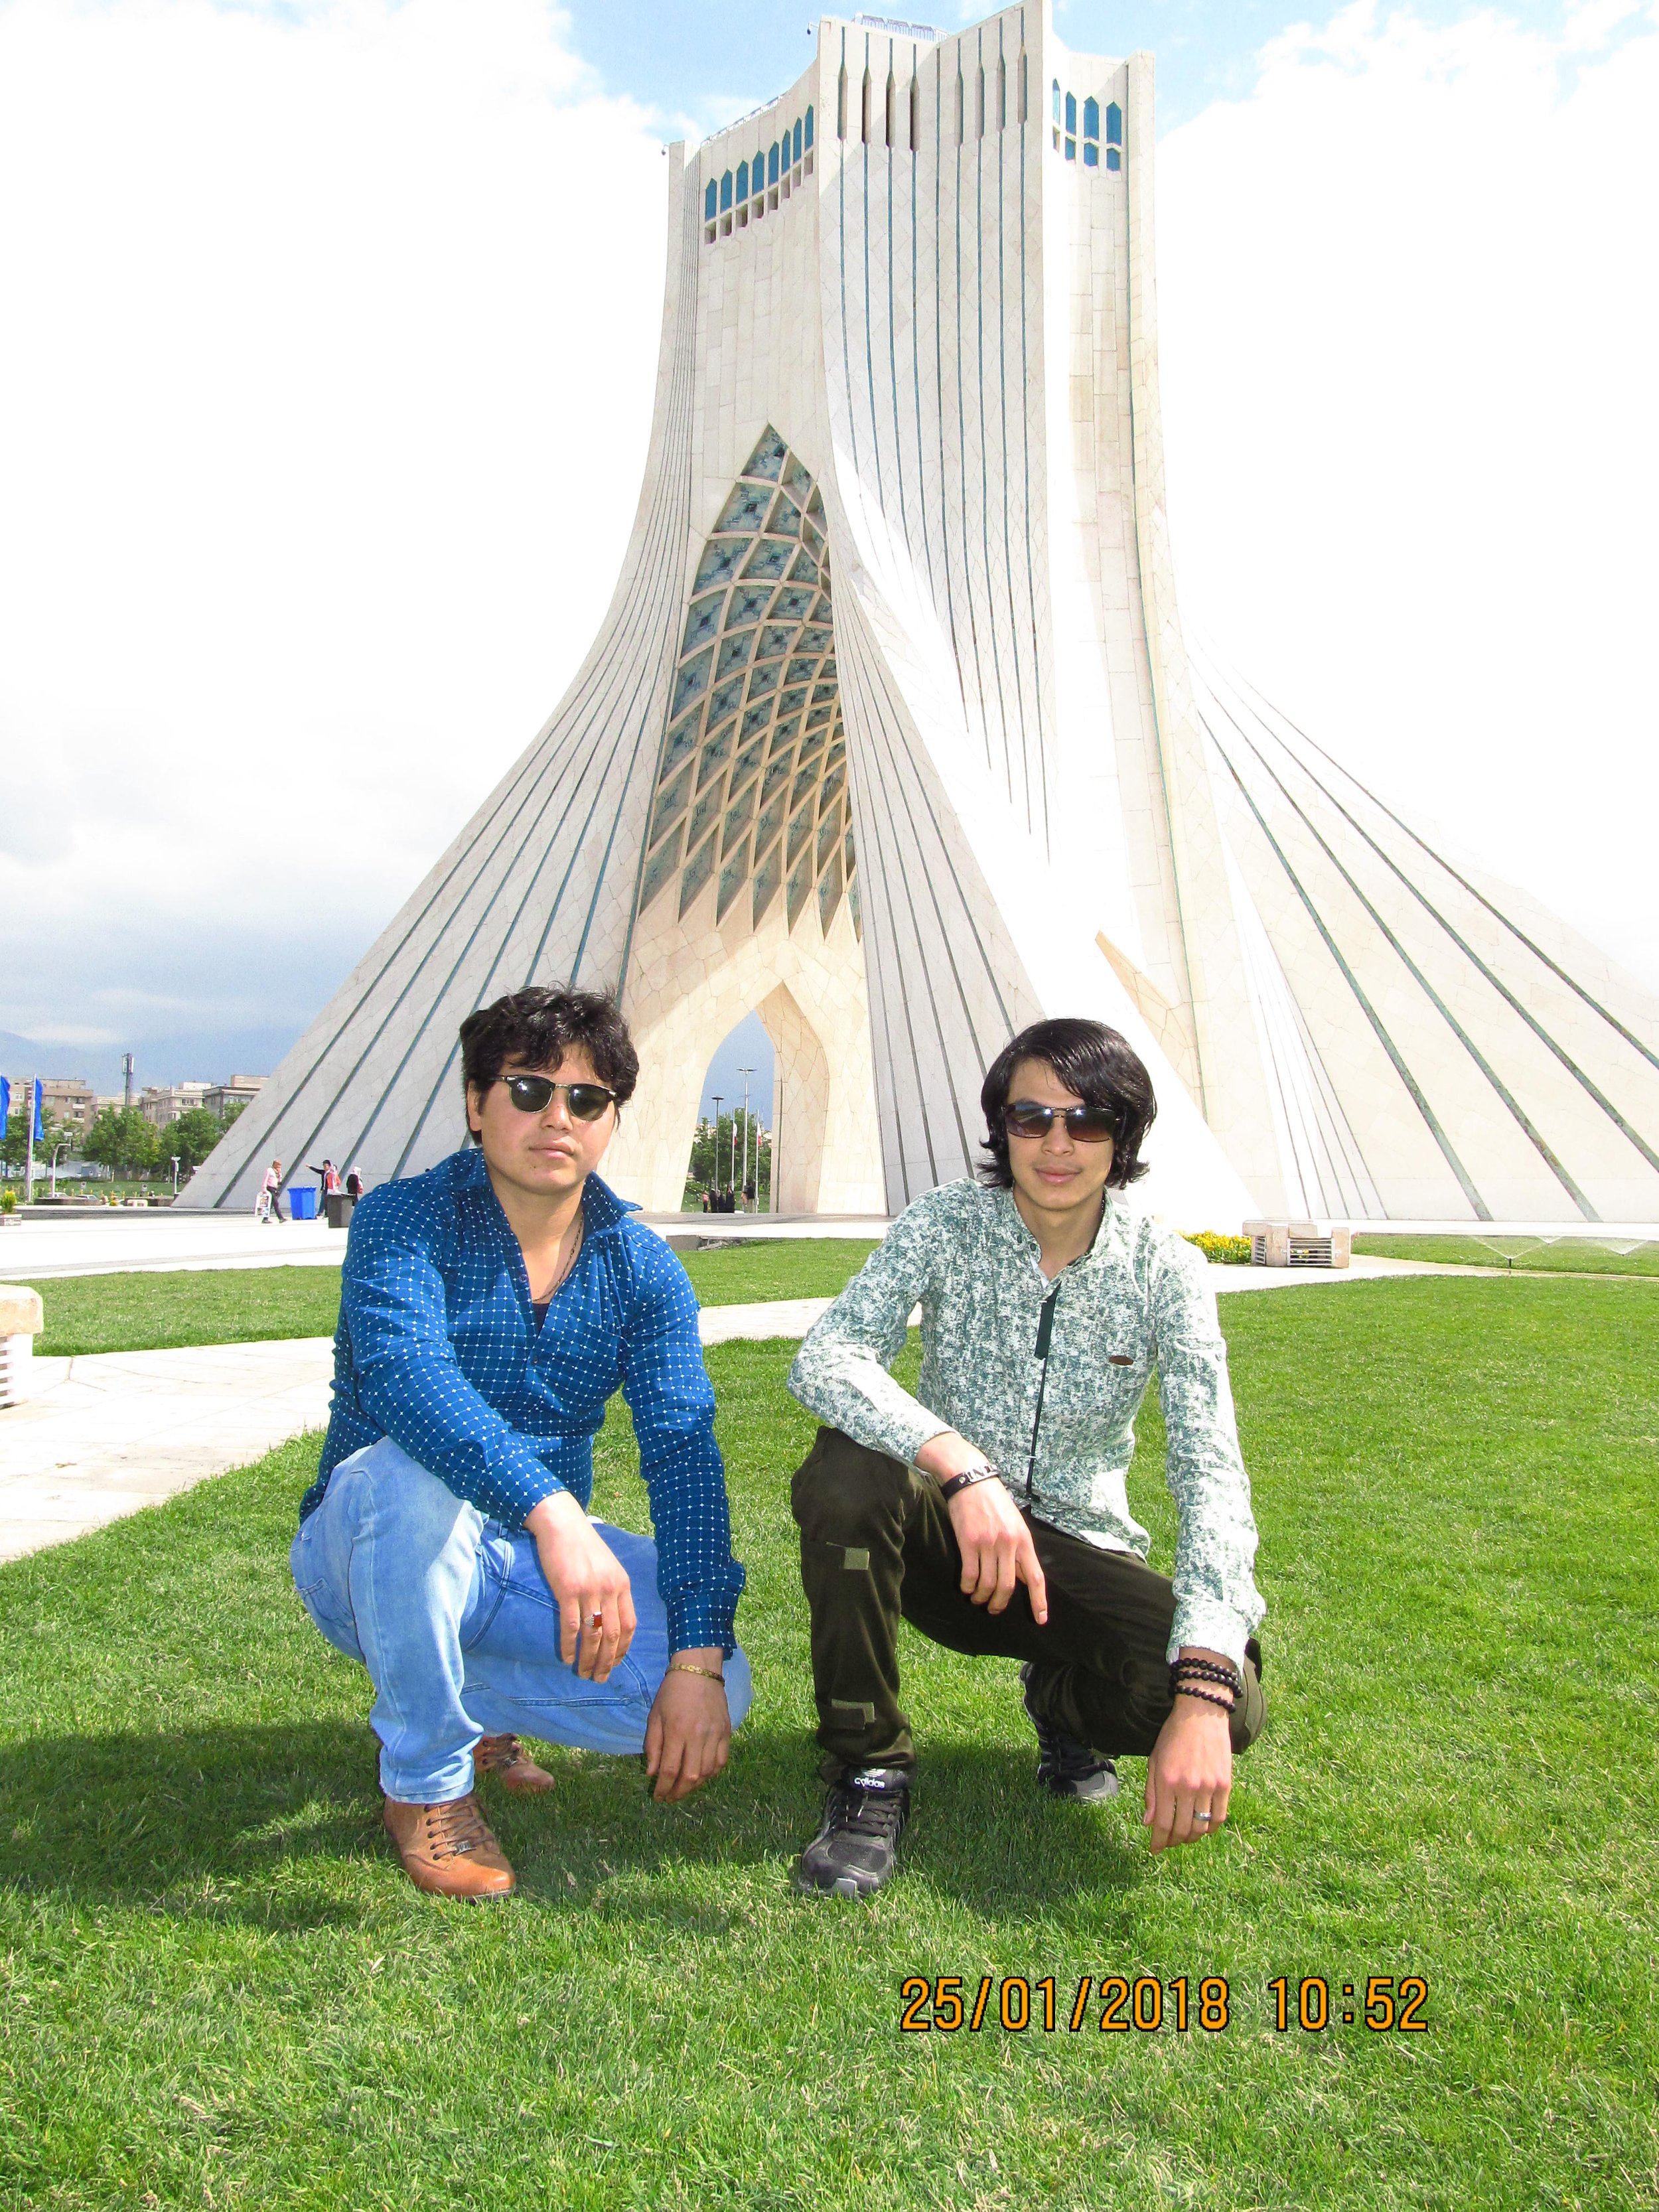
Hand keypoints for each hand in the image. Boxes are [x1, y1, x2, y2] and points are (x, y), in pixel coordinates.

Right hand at [524, 1491, 636, 1680]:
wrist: (562, 1524)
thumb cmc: (583, 1546)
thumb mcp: (607, 1566)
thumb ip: (612, 1590)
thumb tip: (609, 1618)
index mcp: (622, 1584)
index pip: (629, 1625)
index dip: (623, 1649)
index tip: (615, 1664)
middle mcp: (609, 1589)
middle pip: (612, 1635)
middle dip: (606, 1662)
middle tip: (598, 1679)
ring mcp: (589, 1590)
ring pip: (593, 1635)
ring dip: (588, 1659)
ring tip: (582, 1674)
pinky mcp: (567, 1589)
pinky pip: (571, 1625)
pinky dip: (570, 1646)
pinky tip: (567, 1657)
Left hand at [644, 1652, 731, 1802]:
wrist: (699, 1670)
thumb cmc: (672, 1692)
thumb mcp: (655, 1716)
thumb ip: (653, 1746)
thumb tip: (652, 1774)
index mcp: (676, 1731)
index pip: (669, 1770)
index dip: (663, 1788)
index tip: (657, 1797)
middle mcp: (698, 1735)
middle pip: (690, 1776)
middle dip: (679, 1793)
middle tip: (670, 1797)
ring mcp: (715, 1734)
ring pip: (708, 1772)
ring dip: (695, 1786)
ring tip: (685, 1788)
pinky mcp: (727, 1731)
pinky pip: (722, 1761)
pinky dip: (712, 1773)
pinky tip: (703, 1776)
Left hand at [1143, 1693, 1232, 1852]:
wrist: (1201, 1714)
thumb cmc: (1173, 1736)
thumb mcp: (1154, 1761)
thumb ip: (1151, 1793)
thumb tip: (1148, 1823)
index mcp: (1167, 1781)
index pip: (1163, 1823)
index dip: (1158, 1841)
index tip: (1154, 1849)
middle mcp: (1188, 1787)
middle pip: (1182, 1830)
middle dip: (1173, 1841)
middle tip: (1168, 1842)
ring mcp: (1209, 1787)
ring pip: (1201, 1827)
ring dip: (1191, 1838)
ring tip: (1184, 1836)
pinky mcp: (1225, 1785)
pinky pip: (1219, 1818)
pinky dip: (1210, 1828)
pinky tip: (1203, 1827)